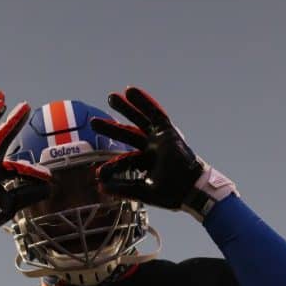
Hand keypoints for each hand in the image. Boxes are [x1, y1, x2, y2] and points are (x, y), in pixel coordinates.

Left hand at [89, 86, 236, 219]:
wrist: (191, 190)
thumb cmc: (173, 193)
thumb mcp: (144, 192)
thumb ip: (123, 189)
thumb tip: (102, 188)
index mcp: (146, 163)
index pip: (125, 160)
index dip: (112, 166)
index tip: (99, 173)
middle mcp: (151, 148)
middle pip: (128, 134)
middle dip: (111, 128)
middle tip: (94, 122)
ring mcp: (159, 139)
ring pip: (139, 120)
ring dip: (126, 108)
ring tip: (111, 97)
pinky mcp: (168, 132)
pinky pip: (155, 114)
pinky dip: (144, 102)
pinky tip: (130, 91)